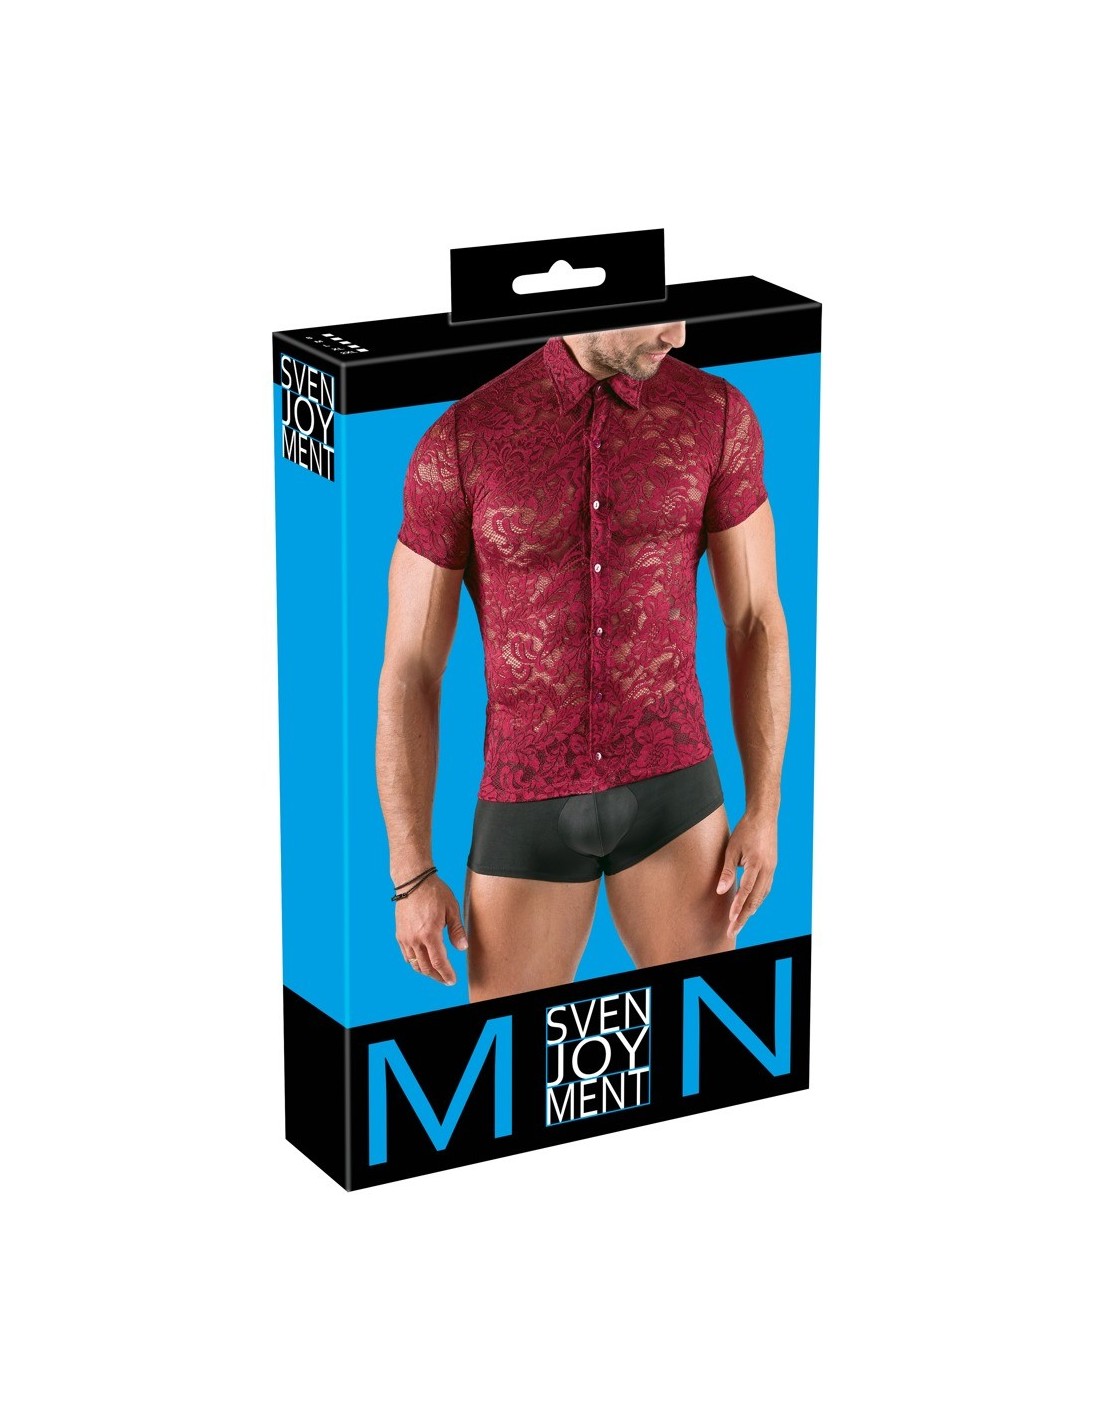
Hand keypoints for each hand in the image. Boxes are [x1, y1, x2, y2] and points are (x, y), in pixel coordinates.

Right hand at [394, 876, 468, 984]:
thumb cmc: (434, 892)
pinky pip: (407, 956)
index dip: (446, 974)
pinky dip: (415, 963)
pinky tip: (423, 962)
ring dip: (426, 972)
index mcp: (429, 934)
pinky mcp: (400, 935)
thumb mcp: (452, 909)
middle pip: (426, 967)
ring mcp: (405, 938)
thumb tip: (462, 948)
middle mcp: (415, 939)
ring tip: (436, 973)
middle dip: (437, 976)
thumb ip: (457, 930)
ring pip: (415, 964)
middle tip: (446, 980)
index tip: (452, 980)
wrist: (413, 881)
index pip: (439, 962)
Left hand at [716, 812, 777, 939]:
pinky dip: (757, 900)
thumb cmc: (745, 831)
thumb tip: (720, 891)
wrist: (764, 817)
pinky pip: (765, 889)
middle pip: (755, 899)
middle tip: (732, 931)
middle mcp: (767, 870)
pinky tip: (749, 907)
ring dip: (750, 911)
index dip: (738, 906)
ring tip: (739, 923)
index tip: (730, 920)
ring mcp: (772, 870)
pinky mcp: (772, 868)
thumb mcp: (732, 849)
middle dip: (743, 917)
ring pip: (761, 896)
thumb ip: (726, 871)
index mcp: (756, 864)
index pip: (746, 890)